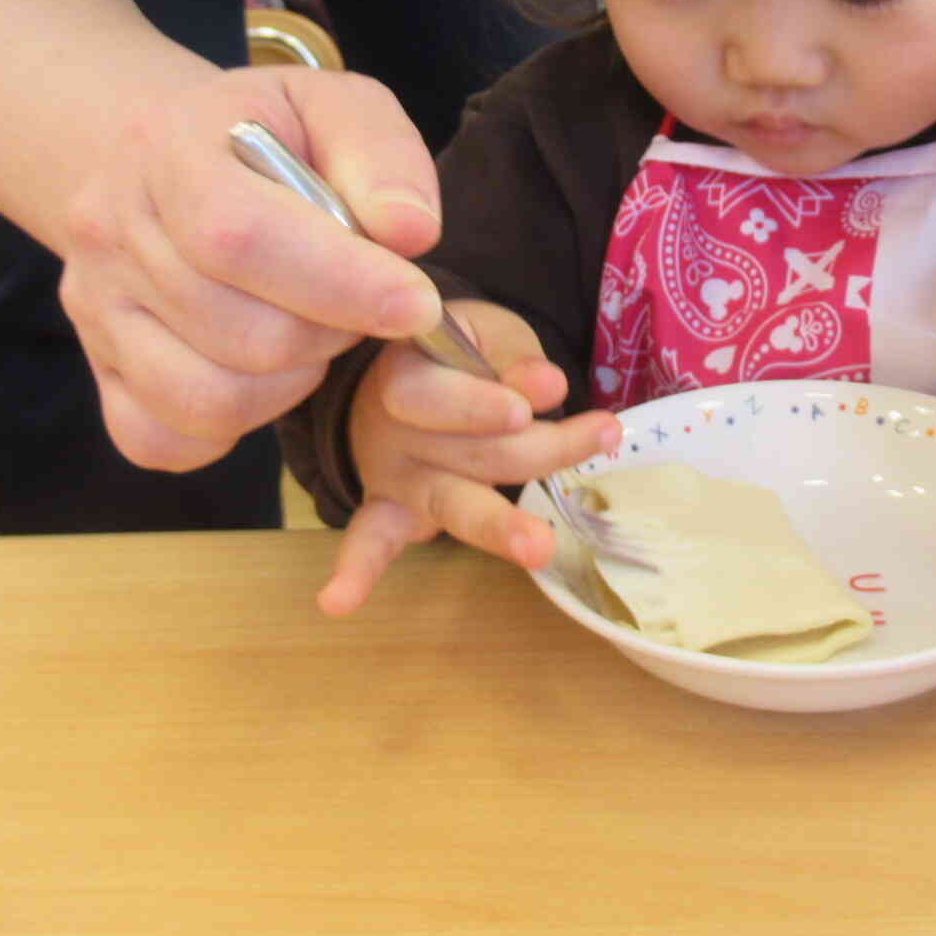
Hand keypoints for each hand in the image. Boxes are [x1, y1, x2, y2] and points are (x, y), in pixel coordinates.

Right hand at [59, 65, 450, 472]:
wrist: (155, 154)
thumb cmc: (265, 133)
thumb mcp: (332, 107)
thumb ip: (380, 156)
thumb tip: (411, 232)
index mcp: (169, 148)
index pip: (240, 236)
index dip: (341, 283)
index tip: (418, 305)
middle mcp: (111, 230)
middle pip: (244, 333)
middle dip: (333, 331)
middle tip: (360, 297)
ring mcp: (94, 308)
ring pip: (211, 399)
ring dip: (293, 381)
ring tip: (313, 328)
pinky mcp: (98, 369)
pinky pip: (166, 439)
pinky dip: (232, 427)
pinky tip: (263, 371)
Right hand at [319, 299, 620, 614]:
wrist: (401, 376)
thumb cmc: (455, 354)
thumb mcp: (483, 333)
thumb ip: (513, 357)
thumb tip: (548, 386)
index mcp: (406, 369)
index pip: (434, 392)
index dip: (482, 401)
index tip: (541, 398)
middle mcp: (391, 424)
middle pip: (466, 448)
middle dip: (534, 450)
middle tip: (597, 439)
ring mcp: (390, 474)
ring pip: (449, 499)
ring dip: (495, 526)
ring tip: (539, 547)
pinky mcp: (391, 511)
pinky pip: (369, 541)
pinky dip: (355, 572)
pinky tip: (338, 602)